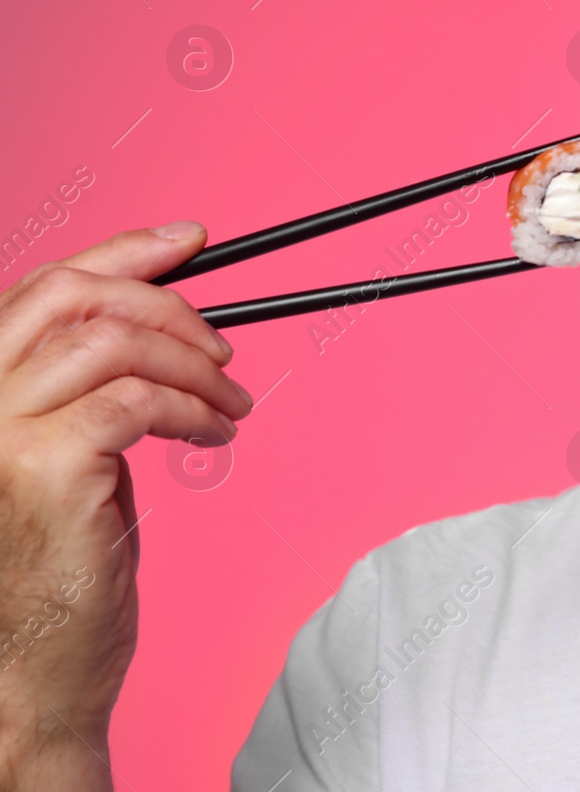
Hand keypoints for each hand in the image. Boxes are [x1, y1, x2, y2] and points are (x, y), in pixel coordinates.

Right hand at [0, 224, 251, 788]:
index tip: (193, 241)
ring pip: (117, 345)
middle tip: (223, 346)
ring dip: (196, 365)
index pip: (47, 285)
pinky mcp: (44, 467)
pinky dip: (194, 406)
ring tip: (231, 401)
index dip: (127, 252)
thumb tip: (165, 323)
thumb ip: (96, 385)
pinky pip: (139, 400)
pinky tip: (217, 430)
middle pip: (77, 297)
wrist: (34, 665)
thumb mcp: (75, 451)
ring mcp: (1, 431)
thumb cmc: (59, 563)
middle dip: (169, 304)